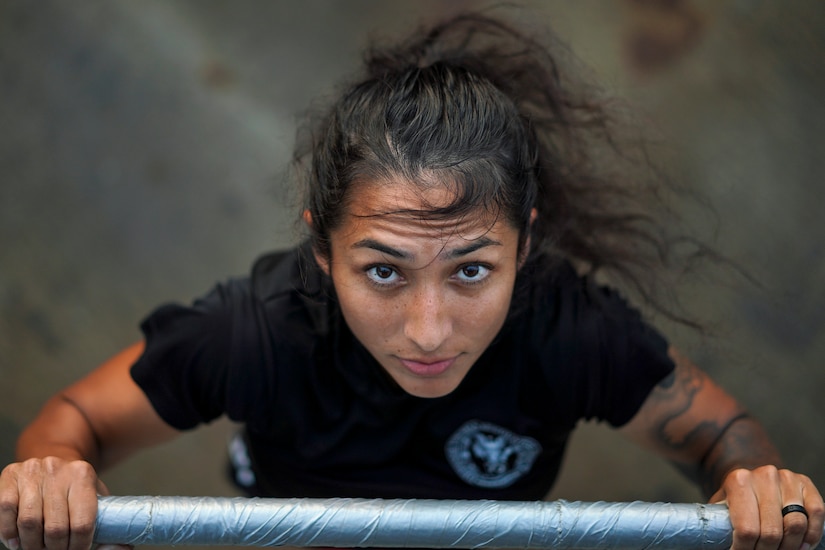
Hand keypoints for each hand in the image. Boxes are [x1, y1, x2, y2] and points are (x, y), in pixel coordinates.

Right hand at [0, 457, 127, 549]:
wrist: (52, 457)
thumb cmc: (74, 487)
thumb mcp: (95, 498)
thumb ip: (107, 523)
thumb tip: (125, 548)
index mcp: (83, 474)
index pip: (83, 522)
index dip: (79, 545)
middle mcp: (57, 469)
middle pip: (55, 527)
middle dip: (56, 549)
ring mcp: (32, 470)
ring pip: (29, 522)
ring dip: (32, 544)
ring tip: (37, 548)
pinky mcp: (10, 474)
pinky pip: (6, 510)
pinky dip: (9, 533)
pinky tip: (17, 541)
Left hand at [711, 465, 824, 549]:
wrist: (751, 478)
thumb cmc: (736, 499)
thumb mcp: (722, 508)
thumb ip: (720, 524)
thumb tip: (716, 545)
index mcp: (738, 481)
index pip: (746, 529)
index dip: (745, 549)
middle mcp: (764, 476)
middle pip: (772, 531)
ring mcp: (787, 478)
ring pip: (796, 524)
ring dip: (790, 546)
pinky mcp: (805, 483)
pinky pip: (816, 513)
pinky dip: (812, 535)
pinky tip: (803, 545)